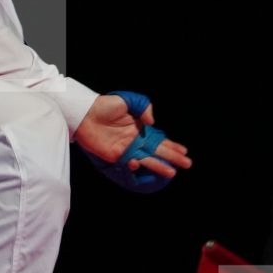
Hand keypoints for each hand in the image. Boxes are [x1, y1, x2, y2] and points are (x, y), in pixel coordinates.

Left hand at [74, 93, 191, 179]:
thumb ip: (144, 108)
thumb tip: (152, 123)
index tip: (184, 151)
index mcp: (140, 128)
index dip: (172, 145)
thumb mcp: (128, 101)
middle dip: (172, 157)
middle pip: (157, 151)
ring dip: (159, 165)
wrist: (85, 112)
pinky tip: (143, 164)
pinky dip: (136, 165)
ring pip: (146, 159)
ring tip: (172, 172)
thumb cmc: (105, 105)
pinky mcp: (114, 155)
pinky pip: (128, 162)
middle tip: (186, 164)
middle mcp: (135, 140)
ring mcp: (125, 148)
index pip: (159, 139)